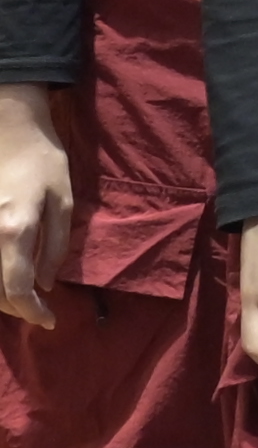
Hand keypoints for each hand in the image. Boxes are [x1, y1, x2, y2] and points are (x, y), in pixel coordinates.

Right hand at [0, 84, 78, 329]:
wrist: (9, 127)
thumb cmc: (43, 160)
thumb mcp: (63, 202)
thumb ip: (54, 247)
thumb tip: (46, 284)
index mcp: (14, 230)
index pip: (16, 288)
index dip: (31, 311)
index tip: (48, 320)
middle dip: (15, 307)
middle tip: (38, 310)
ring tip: (23, 296)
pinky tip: (4, 275)